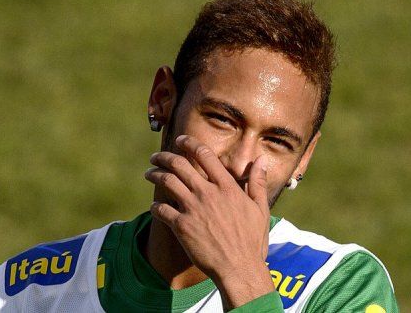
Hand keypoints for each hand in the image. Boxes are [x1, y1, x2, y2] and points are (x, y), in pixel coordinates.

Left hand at [145, 135, 274, 308]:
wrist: (240, 269)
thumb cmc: (252, 241)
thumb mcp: (260, 209)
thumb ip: (257, 183)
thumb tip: (261, 161)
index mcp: (227, 187)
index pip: (204, 155)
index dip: (189, 143)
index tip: (180, 140)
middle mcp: (207, 193)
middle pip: (179, 165)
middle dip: (163, 156)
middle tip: (155, 156)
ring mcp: (193, 209)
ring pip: (166, 182)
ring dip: (154, 175)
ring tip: (149, 174)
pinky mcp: (181, 226)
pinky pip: (161, 210)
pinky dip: (155, 206)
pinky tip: (154, 207)